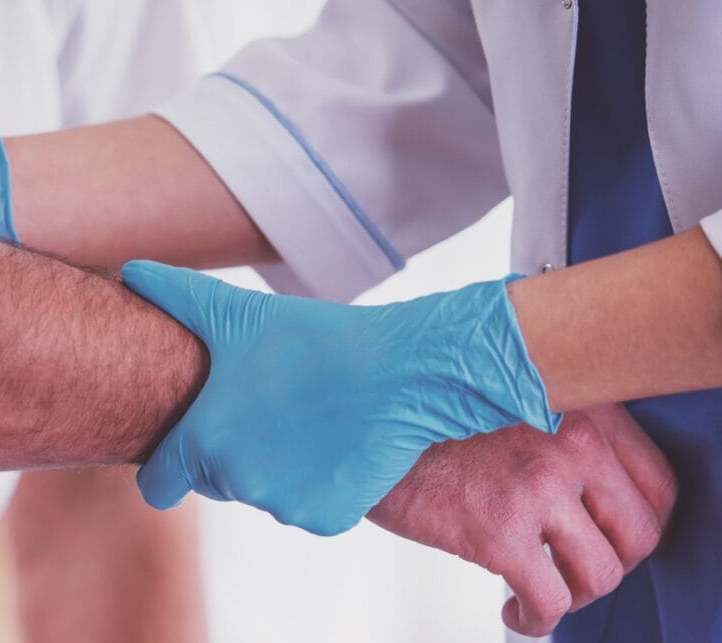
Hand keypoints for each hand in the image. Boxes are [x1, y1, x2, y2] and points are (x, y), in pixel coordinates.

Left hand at [122, 261, 558, 534]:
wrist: (401, 370)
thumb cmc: (314, 338)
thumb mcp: (235, 313)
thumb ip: (175, 295)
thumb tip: (128, 268)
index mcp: (201, 442)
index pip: (158, 484)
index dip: (169, 467)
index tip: (185, 453)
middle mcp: (236, 482)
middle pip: (219, 483)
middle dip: (234, 456)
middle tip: (270, 413)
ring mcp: (283, 506)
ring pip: (267, 495)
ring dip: (280, 470)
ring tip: (308, 422)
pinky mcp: (327, 519)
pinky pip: (312, 509)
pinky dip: (323, 486)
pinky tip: (338, 445)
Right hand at [370, 404, 676, 636]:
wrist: (358, 420)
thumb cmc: (422, 413)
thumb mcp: (509, 398)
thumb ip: (558, 426)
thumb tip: (583, 488)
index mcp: (582, 407)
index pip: (657, 484)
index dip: (639, 525)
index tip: (613, 539)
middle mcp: (572, 443)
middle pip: (637, 534)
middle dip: (609, 565)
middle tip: (575, 570)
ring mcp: (538, 488)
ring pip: (600, 573)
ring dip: (573, 595)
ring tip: (544, 592)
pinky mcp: (499, 531)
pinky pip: (549, 599)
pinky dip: (537, 617)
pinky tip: (517, 610)